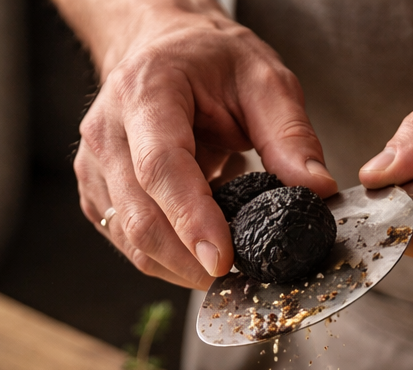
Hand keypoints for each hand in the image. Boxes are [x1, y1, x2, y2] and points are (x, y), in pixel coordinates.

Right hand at [70, 3, 335, 287]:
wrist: (159, 50)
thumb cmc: (208, 63)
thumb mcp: (263, 79)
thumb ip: (290, 135)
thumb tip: (317, 189)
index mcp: (146, 93)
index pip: (161, 168)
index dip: (191, 220)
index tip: (222, 261)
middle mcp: (108, 132)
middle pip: (142, 219)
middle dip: (192, 262)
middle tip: (242, 275)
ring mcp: (95, 169)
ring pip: (134, 243)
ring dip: (182, 267)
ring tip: (225, 258)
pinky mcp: (96, 197)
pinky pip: (130, 247)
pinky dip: (169, 260)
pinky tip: (197, 243)